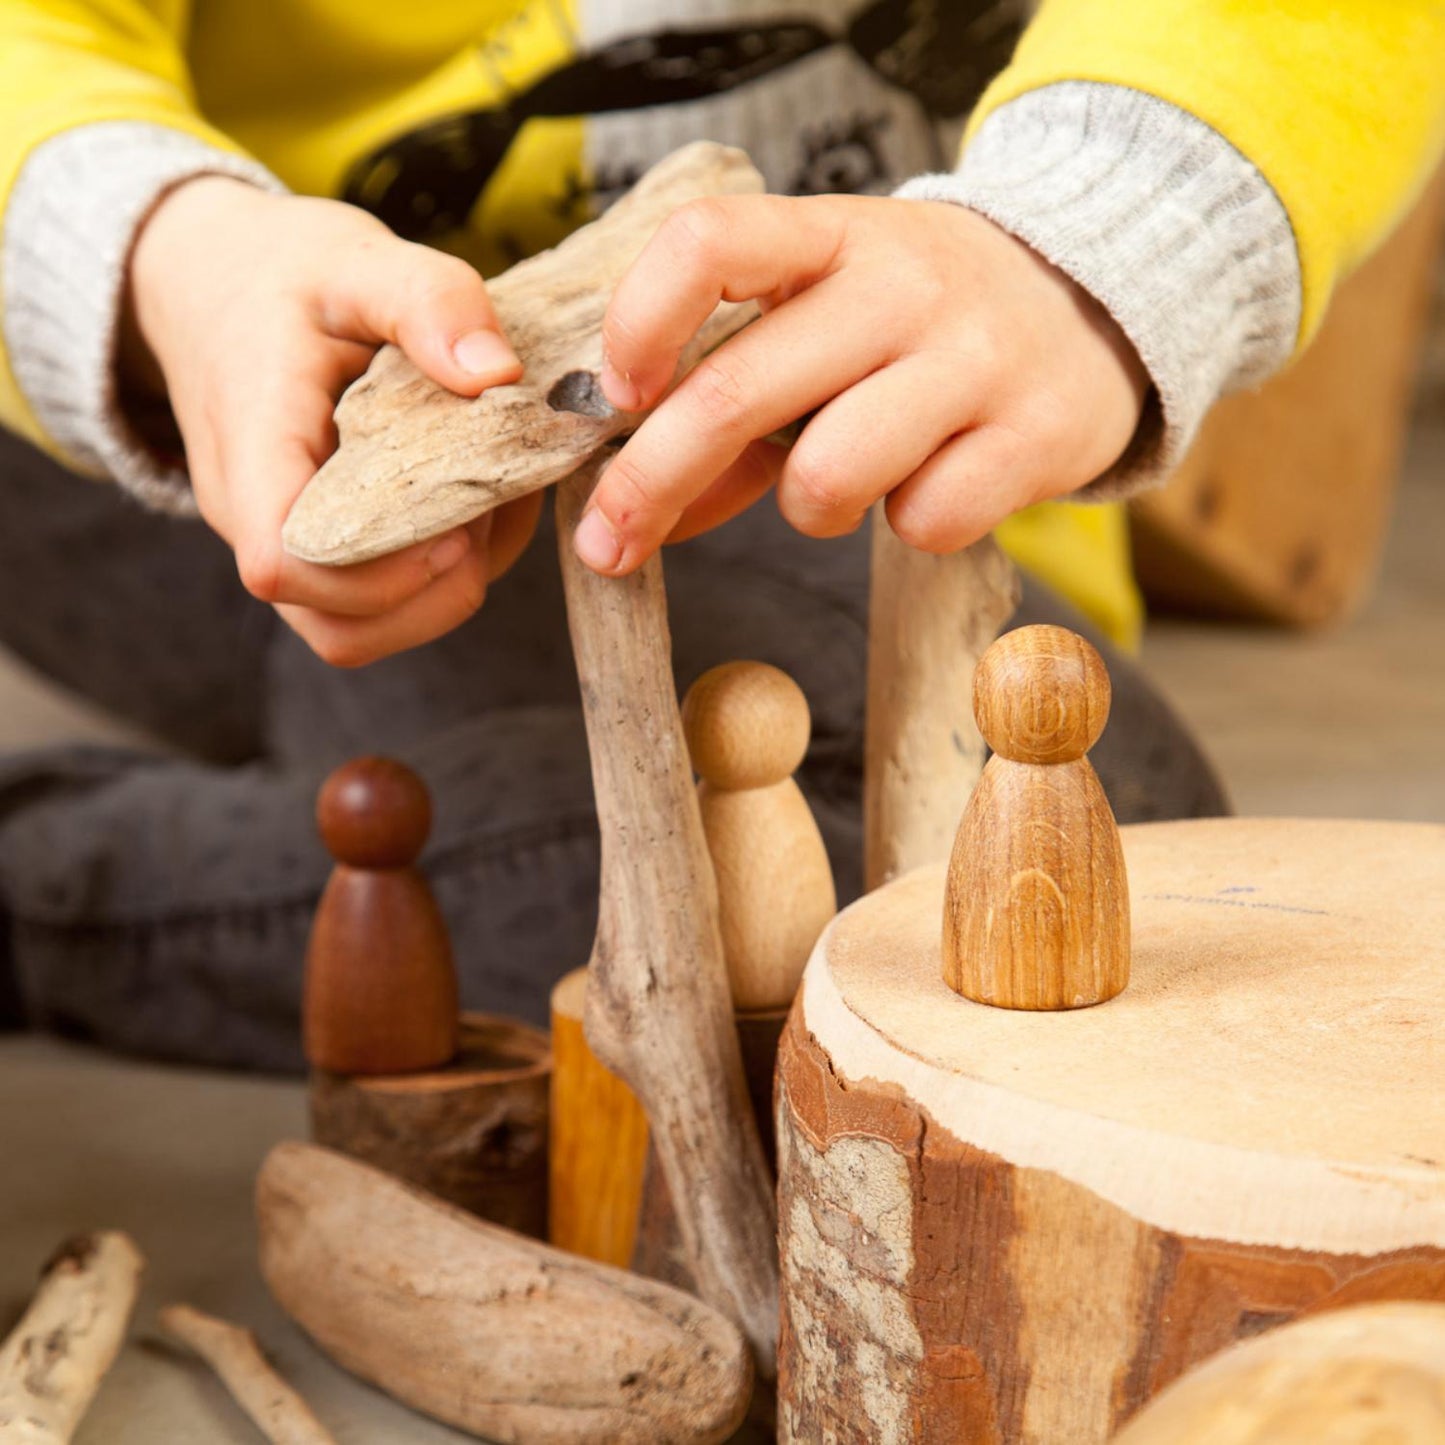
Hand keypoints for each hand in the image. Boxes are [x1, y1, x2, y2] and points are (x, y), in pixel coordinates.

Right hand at [126, 177, 539, 665]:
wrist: (215, 284)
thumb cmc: (284, 276)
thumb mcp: (355, 260)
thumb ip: (427, 301)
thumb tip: (497, 374)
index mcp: (251, 447)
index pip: (284, 565)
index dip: (378, 573)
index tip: (454, 518)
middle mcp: (254, 518)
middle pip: (338, 628)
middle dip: (435, 592)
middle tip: (490, 507)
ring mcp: (286, 546)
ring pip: (362, 634)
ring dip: (446, 593)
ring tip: (490, 506)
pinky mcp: (322, 555)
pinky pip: (382, 608)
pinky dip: (447, 579)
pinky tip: (480, 508)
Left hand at [573, 194, 1147, 573]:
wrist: (1095, 308)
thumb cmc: (921, 329)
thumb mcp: (832, 321)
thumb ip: (743, 404)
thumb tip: (645, 512)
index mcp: (831, 236)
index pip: (709, 242)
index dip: (640, 322)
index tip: (618, 395)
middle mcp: (900, 283)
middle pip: (737, 390)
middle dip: (650, 483)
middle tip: (606, 547)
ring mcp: (973, 357)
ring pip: (827, 476)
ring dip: (807, 509)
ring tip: (840, 485)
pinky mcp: (1034, 434)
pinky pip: (924, 521)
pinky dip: (910, 525)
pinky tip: (933, 485)